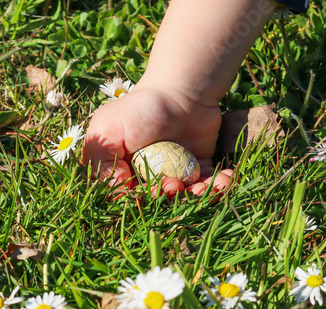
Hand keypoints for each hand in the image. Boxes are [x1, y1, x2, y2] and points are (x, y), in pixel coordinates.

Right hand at [82, 82, 231, 196]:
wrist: (182, 90)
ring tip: (206, 187)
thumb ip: (100, 161)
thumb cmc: (140, 108)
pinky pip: (208, 185)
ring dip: (198, 197)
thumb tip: (115, 190)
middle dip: (169, 199)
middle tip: (174, 185)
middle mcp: (148, 176)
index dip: (140, 201)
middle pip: (159, 201)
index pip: (129, 197)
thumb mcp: (108, 129)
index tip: (150, 190)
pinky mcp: (198, 168)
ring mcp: (174, 173)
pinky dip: (218, 187)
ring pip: (186, 197)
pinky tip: (224, 180)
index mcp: (123, 171)